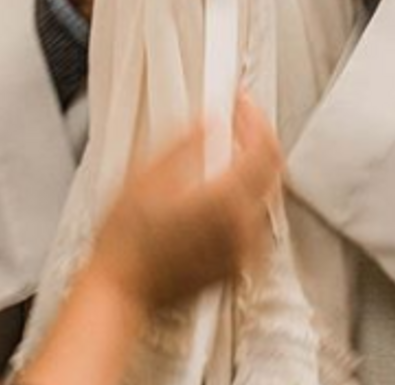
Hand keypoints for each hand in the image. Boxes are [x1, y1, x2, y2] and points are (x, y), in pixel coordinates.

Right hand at [91, 94, 282, 309]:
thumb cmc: (123, 243)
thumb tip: (209, 121)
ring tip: (229, 156)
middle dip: (258, 141)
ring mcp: (242, 250)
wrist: (120, 289)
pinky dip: (248, 203)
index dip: (256, 118)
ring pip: (267, 198)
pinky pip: (256, 227)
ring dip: (255, 172)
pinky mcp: (237, 266)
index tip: (243, 105)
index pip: (264, 148)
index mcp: (223, 200)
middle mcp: (241, 226)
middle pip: (273, 171)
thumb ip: (184, 143)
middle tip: (238, 125)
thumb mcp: (144, 176)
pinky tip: (225, 196)